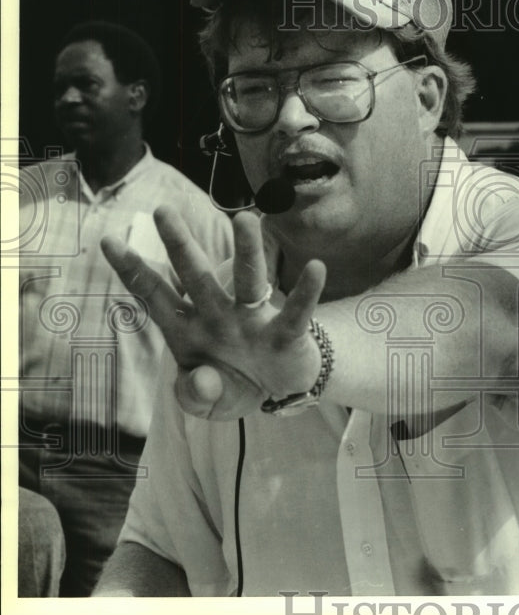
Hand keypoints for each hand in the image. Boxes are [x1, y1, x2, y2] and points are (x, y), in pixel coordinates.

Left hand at [101, 206, 326, 419]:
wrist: (276, 392)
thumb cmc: (233, 385)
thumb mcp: (205, 403)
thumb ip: (194, 396)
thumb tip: (202, 380)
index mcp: (187, 328)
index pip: (155, 295)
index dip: (133, 270)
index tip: (108, 241)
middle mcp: (217, 315)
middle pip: (197, 276)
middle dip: (181, 245)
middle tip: (165, 211)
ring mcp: (252, 321)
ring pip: (248, 281)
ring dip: (247, 252)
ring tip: (245, 219)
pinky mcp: (286, 334)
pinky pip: (297, 312)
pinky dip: (307, 292)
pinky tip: (315, 268)